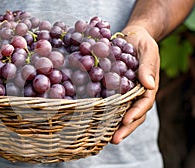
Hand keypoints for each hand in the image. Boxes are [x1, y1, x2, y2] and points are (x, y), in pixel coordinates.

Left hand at [111, 25, 159, 143]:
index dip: (136, 113)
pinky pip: (109, 102)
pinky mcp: (112, 88)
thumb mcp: (148, 50)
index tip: (126, 121)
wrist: (131, 37)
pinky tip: (93, 119)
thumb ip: (148, 66)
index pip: (144, 103)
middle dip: (125, 128)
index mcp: (147, 87)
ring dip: (113, 125)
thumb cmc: (142, 42)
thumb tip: (148, 84)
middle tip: (114, 140)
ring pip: (120, 112)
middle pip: (133, 114)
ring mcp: (124, 92)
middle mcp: (136, 93)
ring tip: (103, 137)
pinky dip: (103, 112)